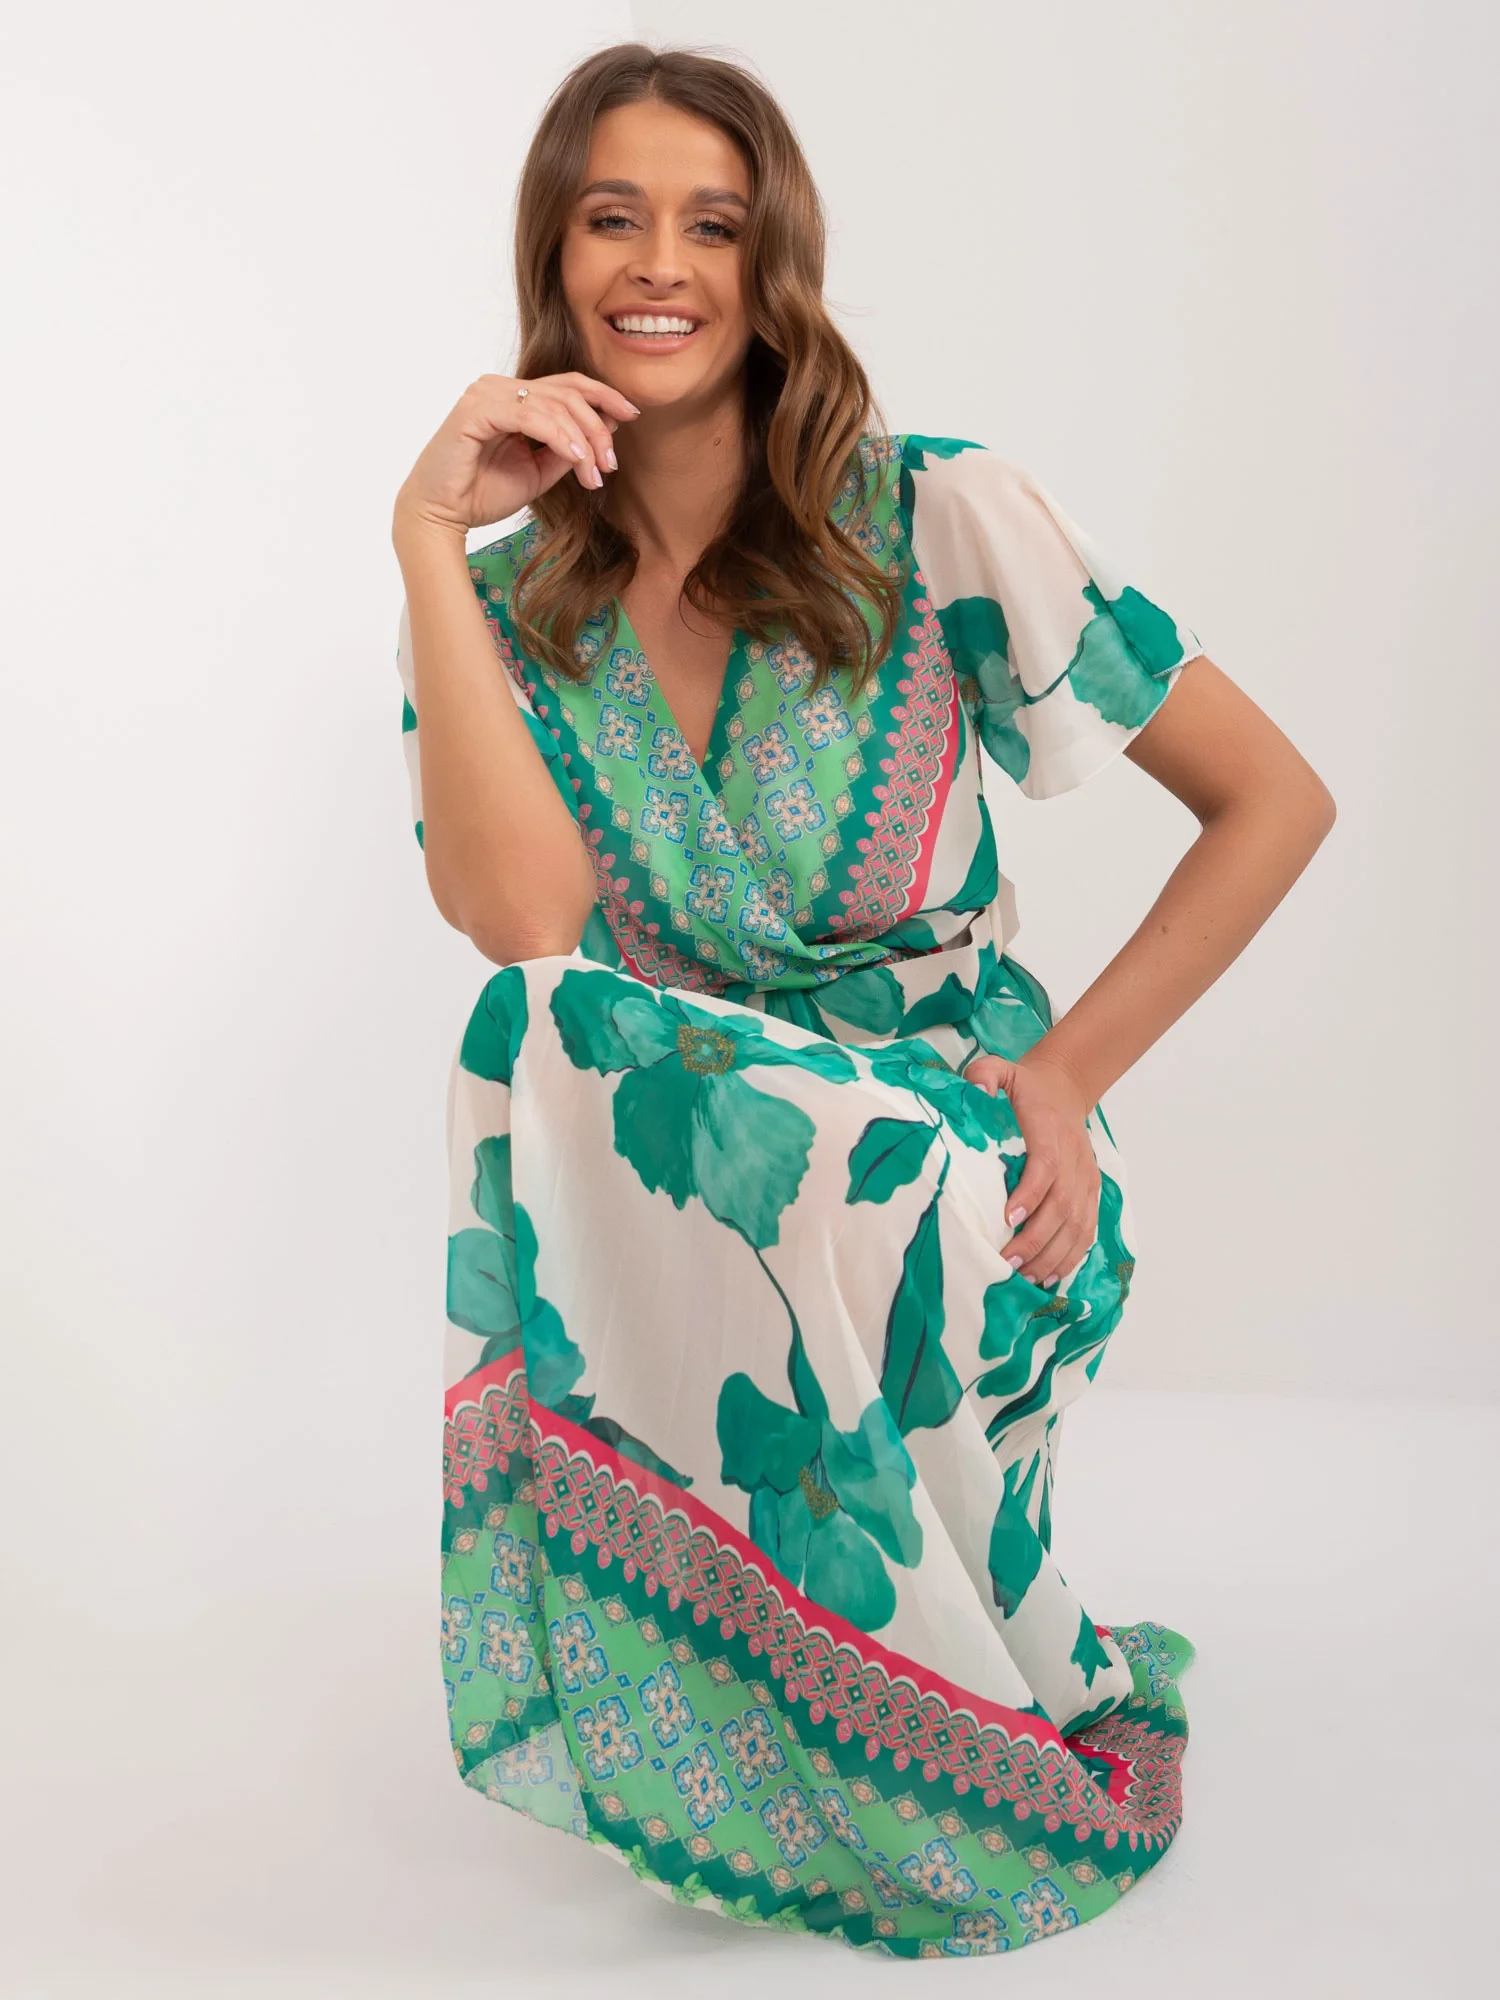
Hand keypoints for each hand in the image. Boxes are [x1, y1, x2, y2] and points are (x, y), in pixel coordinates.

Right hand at [392, 371, 640, 547]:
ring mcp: (486, 394)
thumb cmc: (483, 493)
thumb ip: (568, 449)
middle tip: (611, 464)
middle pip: (567, 392)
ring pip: (553, 403)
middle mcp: (500, 387)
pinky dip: (558, 436)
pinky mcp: (475, 409)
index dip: (603, 396)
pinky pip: (528, 415)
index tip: (632, 415)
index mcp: (514, 396)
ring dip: (582, 439)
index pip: (567, 385)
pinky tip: (576, 458)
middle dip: (598, 428)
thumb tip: (607, 427)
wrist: (441, 514)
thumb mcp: (539, 472)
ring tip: (594, 473)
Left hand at [965, 1050, 1098, 1290]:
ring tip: (1025, 1277)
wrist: (1066, 1086)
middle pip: (1062, 1204)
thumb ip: (985, 1074)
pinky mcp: (1091, 1190)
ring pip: (1078, 1224)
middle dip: (1036, 1238)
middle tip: (1007, 1262)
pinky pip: (1087, 1229)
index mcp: (1050, 1128)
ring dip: (1053, 1254)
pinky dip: (1071, 1256)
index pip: (1046, 1166)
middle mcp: (1074, 1156)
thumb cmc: (1026, 1086)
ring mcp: (1086, 1176)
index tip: (1007, 1219)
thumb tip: (976, 1089)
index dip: (1031, 1194)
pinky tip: (1049, 1276)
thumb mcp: (1002, 1068)